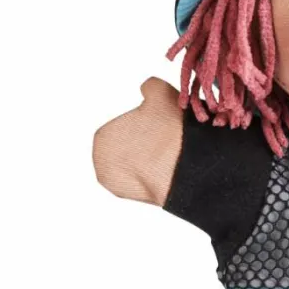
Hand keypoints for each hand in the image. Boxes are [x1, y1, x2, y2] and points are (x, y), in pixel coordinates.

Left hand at [93, 78, 183, 205]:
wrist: (186, 169)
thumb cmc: (170, 132)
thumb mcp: (160, 93)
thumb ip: (150, 87)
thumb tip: (148, 88)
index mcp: (102, 137)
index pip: (123, 127)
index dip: (144, 125)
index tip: (159, 127)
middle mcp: (102, 165)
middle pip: (127, 149)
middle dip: (144, 146)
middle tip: (166, 142)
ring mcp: (118, 187)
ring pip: (137, 167)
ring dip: (150, 163)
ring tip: (170, 157)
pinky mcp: (137, 201)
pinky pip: (147, 183)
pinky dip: (155, 178)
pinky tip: (168, 171)